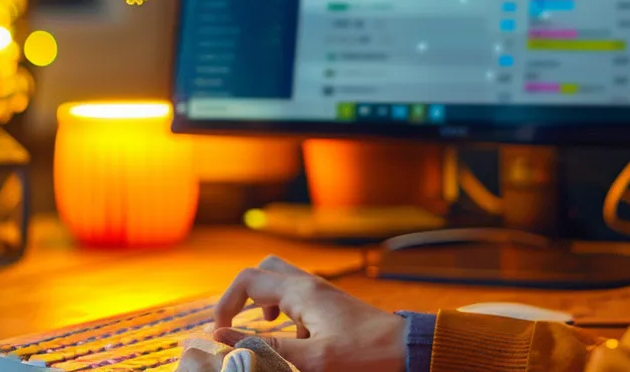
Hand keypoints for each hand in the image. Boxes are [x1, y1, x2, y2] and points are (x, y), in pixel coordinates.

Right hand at [212, 256, 406, 371]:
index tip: (220, 333)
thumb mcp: (313, 359)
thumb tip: (224, 339)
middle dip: (242, 295)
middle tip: (239, 323)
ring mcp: (322, 294)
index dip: (224, 304)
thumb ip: (267, 348)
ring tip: (265, 330)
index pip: (246, 281)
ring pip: (280, 283)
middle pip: (262, 270)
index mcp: (301, 292)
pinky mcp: (331, 306)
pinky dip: (284, 312)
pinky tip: (294, 340)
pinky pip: (297, 297)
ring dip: (263, 303)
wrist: (409, 349)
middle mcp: (309, 285)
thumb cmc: (366, 354)